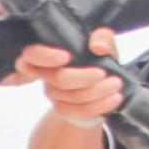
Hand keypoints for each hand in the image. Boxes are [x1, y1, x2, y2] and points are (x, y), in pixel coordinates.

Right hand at [7, 28, 123, 124]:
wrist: (104, 84)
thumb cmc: (98, 59)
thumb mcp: (104, 44)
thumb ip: (103, 37)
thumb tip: (98, 47)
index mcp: (50, 54)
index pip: (33, 54)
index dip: (45, 57)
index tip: (66, 56)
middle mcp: (47, 74)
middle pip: (59, 79)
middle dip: (84, 77)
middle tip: (104, 73)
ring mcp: (54, 94)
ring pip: (72, 96)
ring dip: (98, 91)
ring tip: (116, 84)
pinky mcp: (64, 110)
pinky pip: (80, 111)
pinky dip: (100, 105)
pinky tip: (114, 98)